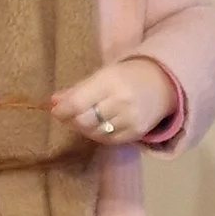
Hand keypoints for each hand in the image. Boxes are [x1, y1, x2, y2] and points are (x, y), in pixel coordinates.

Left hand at [50, 54, 177, 146]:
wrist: (163, 84)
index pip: (78, 102)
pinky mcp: (136, 133)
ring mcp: (131, 119)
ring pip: (95, 133)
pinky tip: (97, 126)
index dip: (62, 110)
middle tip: (67, 116)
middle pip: (84, 121)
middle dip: (71, 120)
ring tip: (83, 120)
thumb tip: (51, 102)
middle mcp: (122, 101)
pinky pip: (108, 140)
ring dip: (83, 129)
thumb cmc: (126, 76)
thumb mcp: (102, 75)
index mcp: (111, 81)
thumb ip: (77, 89)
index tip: (55, 111)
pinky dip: (98, 135)